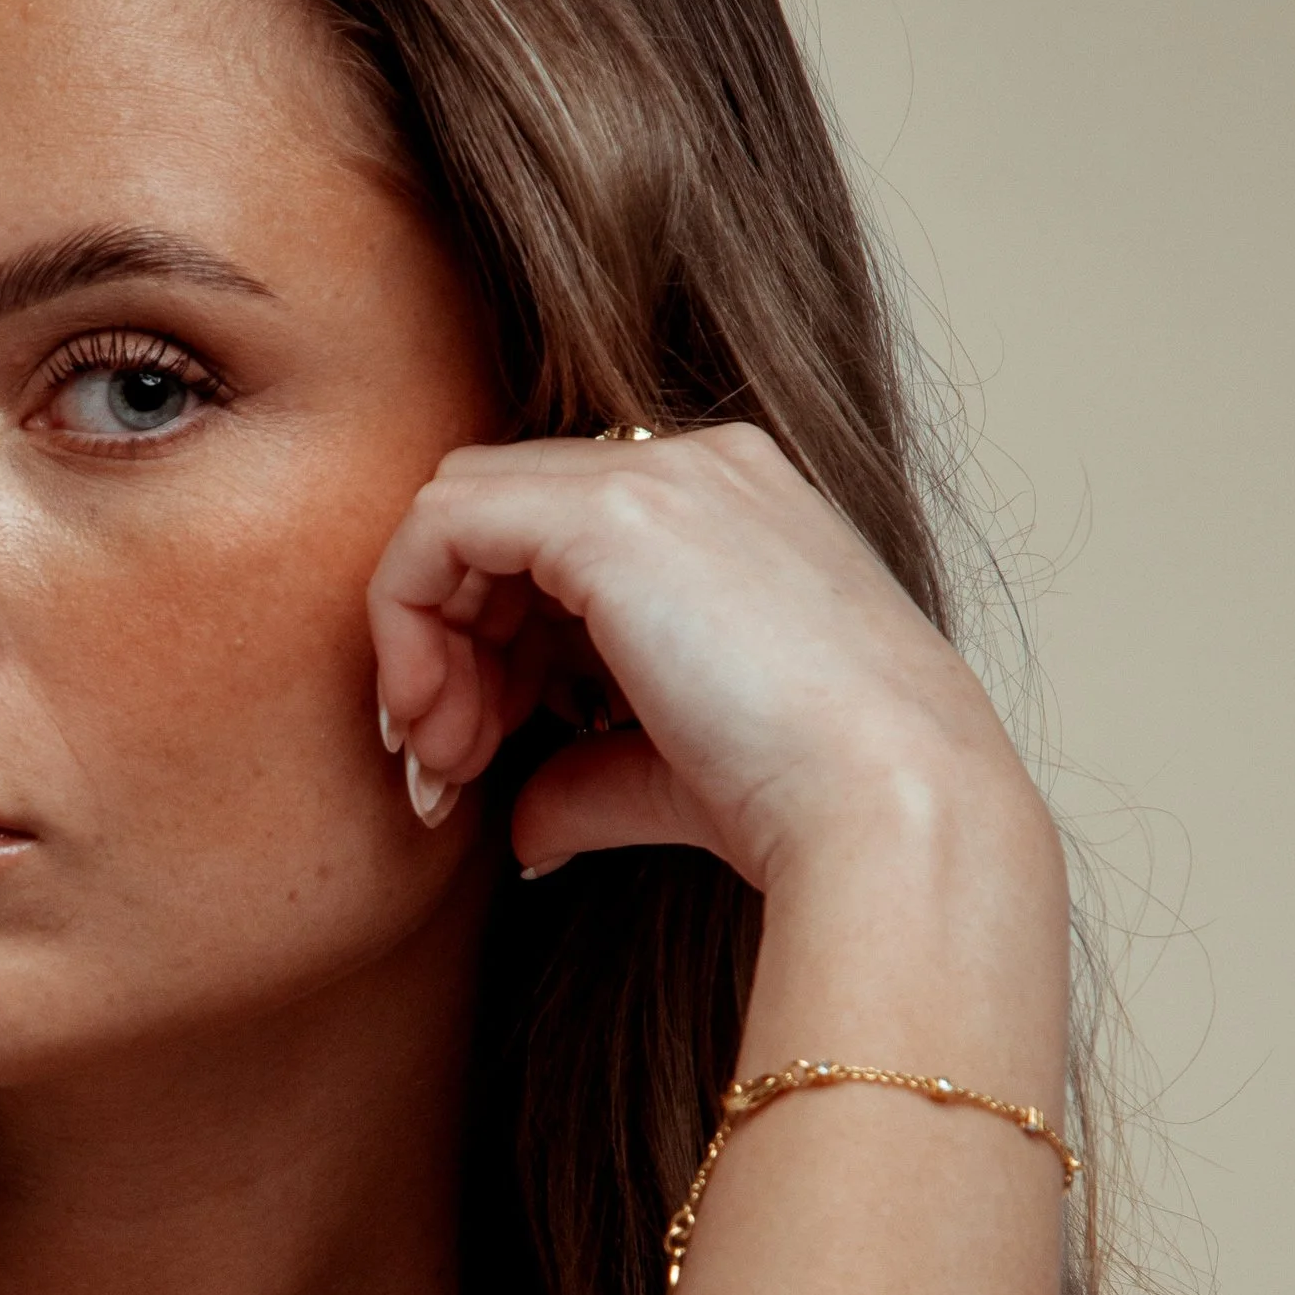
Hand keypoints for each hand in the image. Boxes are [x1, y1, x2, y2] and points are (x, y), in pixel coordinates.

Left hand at [365, 423, 1036, 890]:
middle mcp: (697, 468)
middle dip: (445, 649)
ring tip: (446, 768)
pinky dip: (407, 620)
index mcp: (731, 508)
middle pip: (497, 519)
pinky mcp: (612, 513)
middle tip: (445, 770)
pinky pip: (442, 524)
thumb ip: (587, 770)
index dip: (491, 647)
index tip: (478, 761)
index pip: (554, 536)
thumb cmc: (816, 807)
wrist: (888, 812)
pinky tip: (436, 724)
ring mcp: (657, 477)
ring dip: (421, 646)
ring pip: (457, 512)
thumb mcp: (678, 773)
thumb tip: (521, 825)